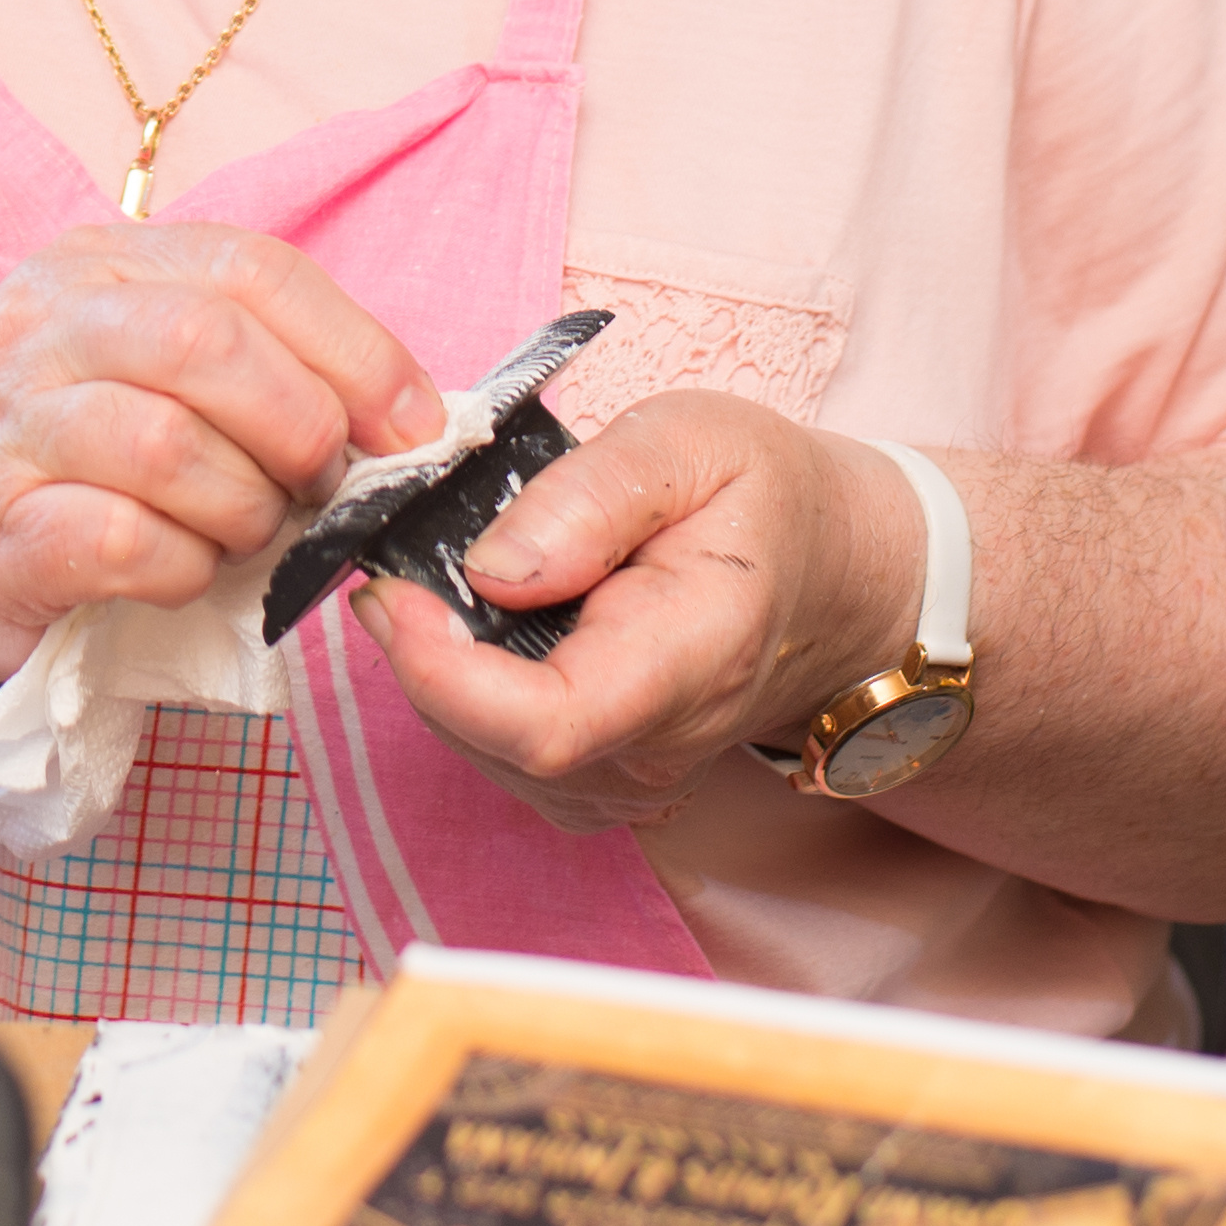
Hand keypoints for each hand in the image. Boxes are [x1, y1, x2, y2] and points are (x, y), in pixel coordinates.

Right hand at [0, 226, 439, 697]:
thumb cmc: (84, 457)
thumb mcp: (164, 373)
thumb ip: (269, 365)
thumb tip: (415, 416)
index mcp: (99, 262)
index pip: (251, 268)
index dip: (355, 349)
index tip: (412, 427)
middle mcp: (40, 325)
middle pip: (209, 343)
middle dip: (300, 428)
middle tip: (319, 489)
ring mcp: (3, 427)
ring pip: (166, 444)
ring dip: (243, 508)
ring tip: (242, 533)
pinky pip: (121, 540)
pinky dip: (183, 566)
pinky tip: (181, 571)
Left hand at [352, 391, 929, 829]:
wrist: (833, 576)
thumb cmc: (766, 499)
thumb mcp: (693, 443)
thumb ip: (591, 496)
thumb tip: (491, 568)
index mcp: (688, 656)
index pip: (547, 723)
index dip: (442, 672)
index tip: (391, 591)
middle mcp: (658, 744)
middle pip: (495, 743)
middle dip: (419, 653)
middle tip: (396, 559)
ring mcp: (632, 778)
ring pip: (484, 755)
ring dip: (436, 672)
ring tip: (439, 583)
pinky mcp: (606, 782)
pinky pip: (502, 758)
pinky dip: (463, 696)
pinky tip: (475, 630)